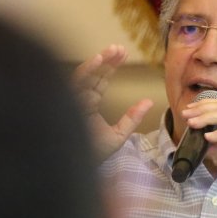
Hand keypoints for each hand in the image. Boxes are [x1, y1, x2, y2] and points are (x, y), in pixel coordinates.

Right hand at [72, 44, 153, 159]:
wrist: (75, 169)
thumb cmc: (93, 154)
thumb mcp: (118, 135)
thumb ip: (132, 118)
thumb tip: (149, 100)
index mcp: (88, 106)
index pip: (99, 81)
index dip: (111, 67)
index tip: (123, 53)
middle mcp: (79, 100)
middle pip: (93, 75)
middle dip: (106, 60)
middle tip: (120, 48)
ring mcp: (72, 100)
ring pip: (84, 75)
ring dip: (98, 61)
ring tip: (112, 50)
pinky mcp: (67, 101)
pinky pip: (75, 82)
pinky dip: (86, 70)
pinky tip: (97, 60)